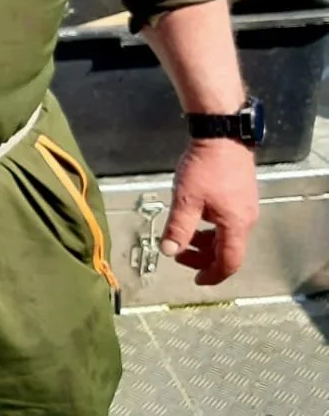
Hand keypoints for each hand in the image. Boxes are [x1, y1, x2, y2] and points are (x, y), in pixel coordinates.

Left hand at [159, 138, 259, 285]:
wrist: (221, 135)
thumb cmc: (205, 167)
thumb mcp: (186, 200)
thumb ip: (178, 228)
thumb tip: (169, 252)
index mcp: (236, 224)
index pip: (229, 262)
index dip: (212, 275)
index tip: (196, 280)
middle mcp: (246, 219)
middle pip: (228, 250)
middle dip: (204, 258)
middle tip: (180, 254)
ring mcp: (246, 206)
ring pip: (227, 236)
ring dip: (206, 242)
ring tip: (184, 237)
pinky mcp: (242, 195)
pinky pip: (229, 222)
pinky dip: (212, 228)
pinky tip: (196, 218)